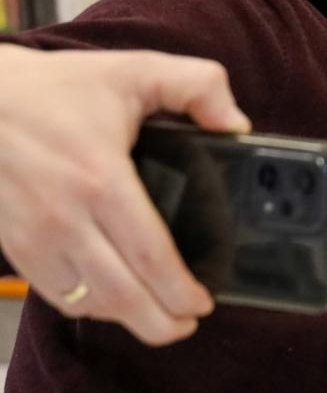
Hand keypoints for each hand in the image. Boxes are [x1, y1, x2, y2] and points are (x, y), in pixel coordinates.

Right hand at [0, 45, 249, 343]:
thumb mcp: (136, 69)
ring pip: (86, 301)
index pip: (151, 256)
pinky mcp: (14, 243)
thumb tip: (237, 124)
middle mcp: (66, 217)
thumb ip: (200, 86)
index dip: (181, 290)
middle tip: (187, 323)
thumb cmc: (56, 87)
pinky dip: (86, 305)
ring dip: (126, 319)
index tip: (204, 302)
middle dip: (161, 322)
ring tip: (157, 318)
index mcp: (102, 179)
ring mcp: (35, 236)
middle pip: (121, 295)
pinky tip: (111, 301)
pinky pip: (54, 293)